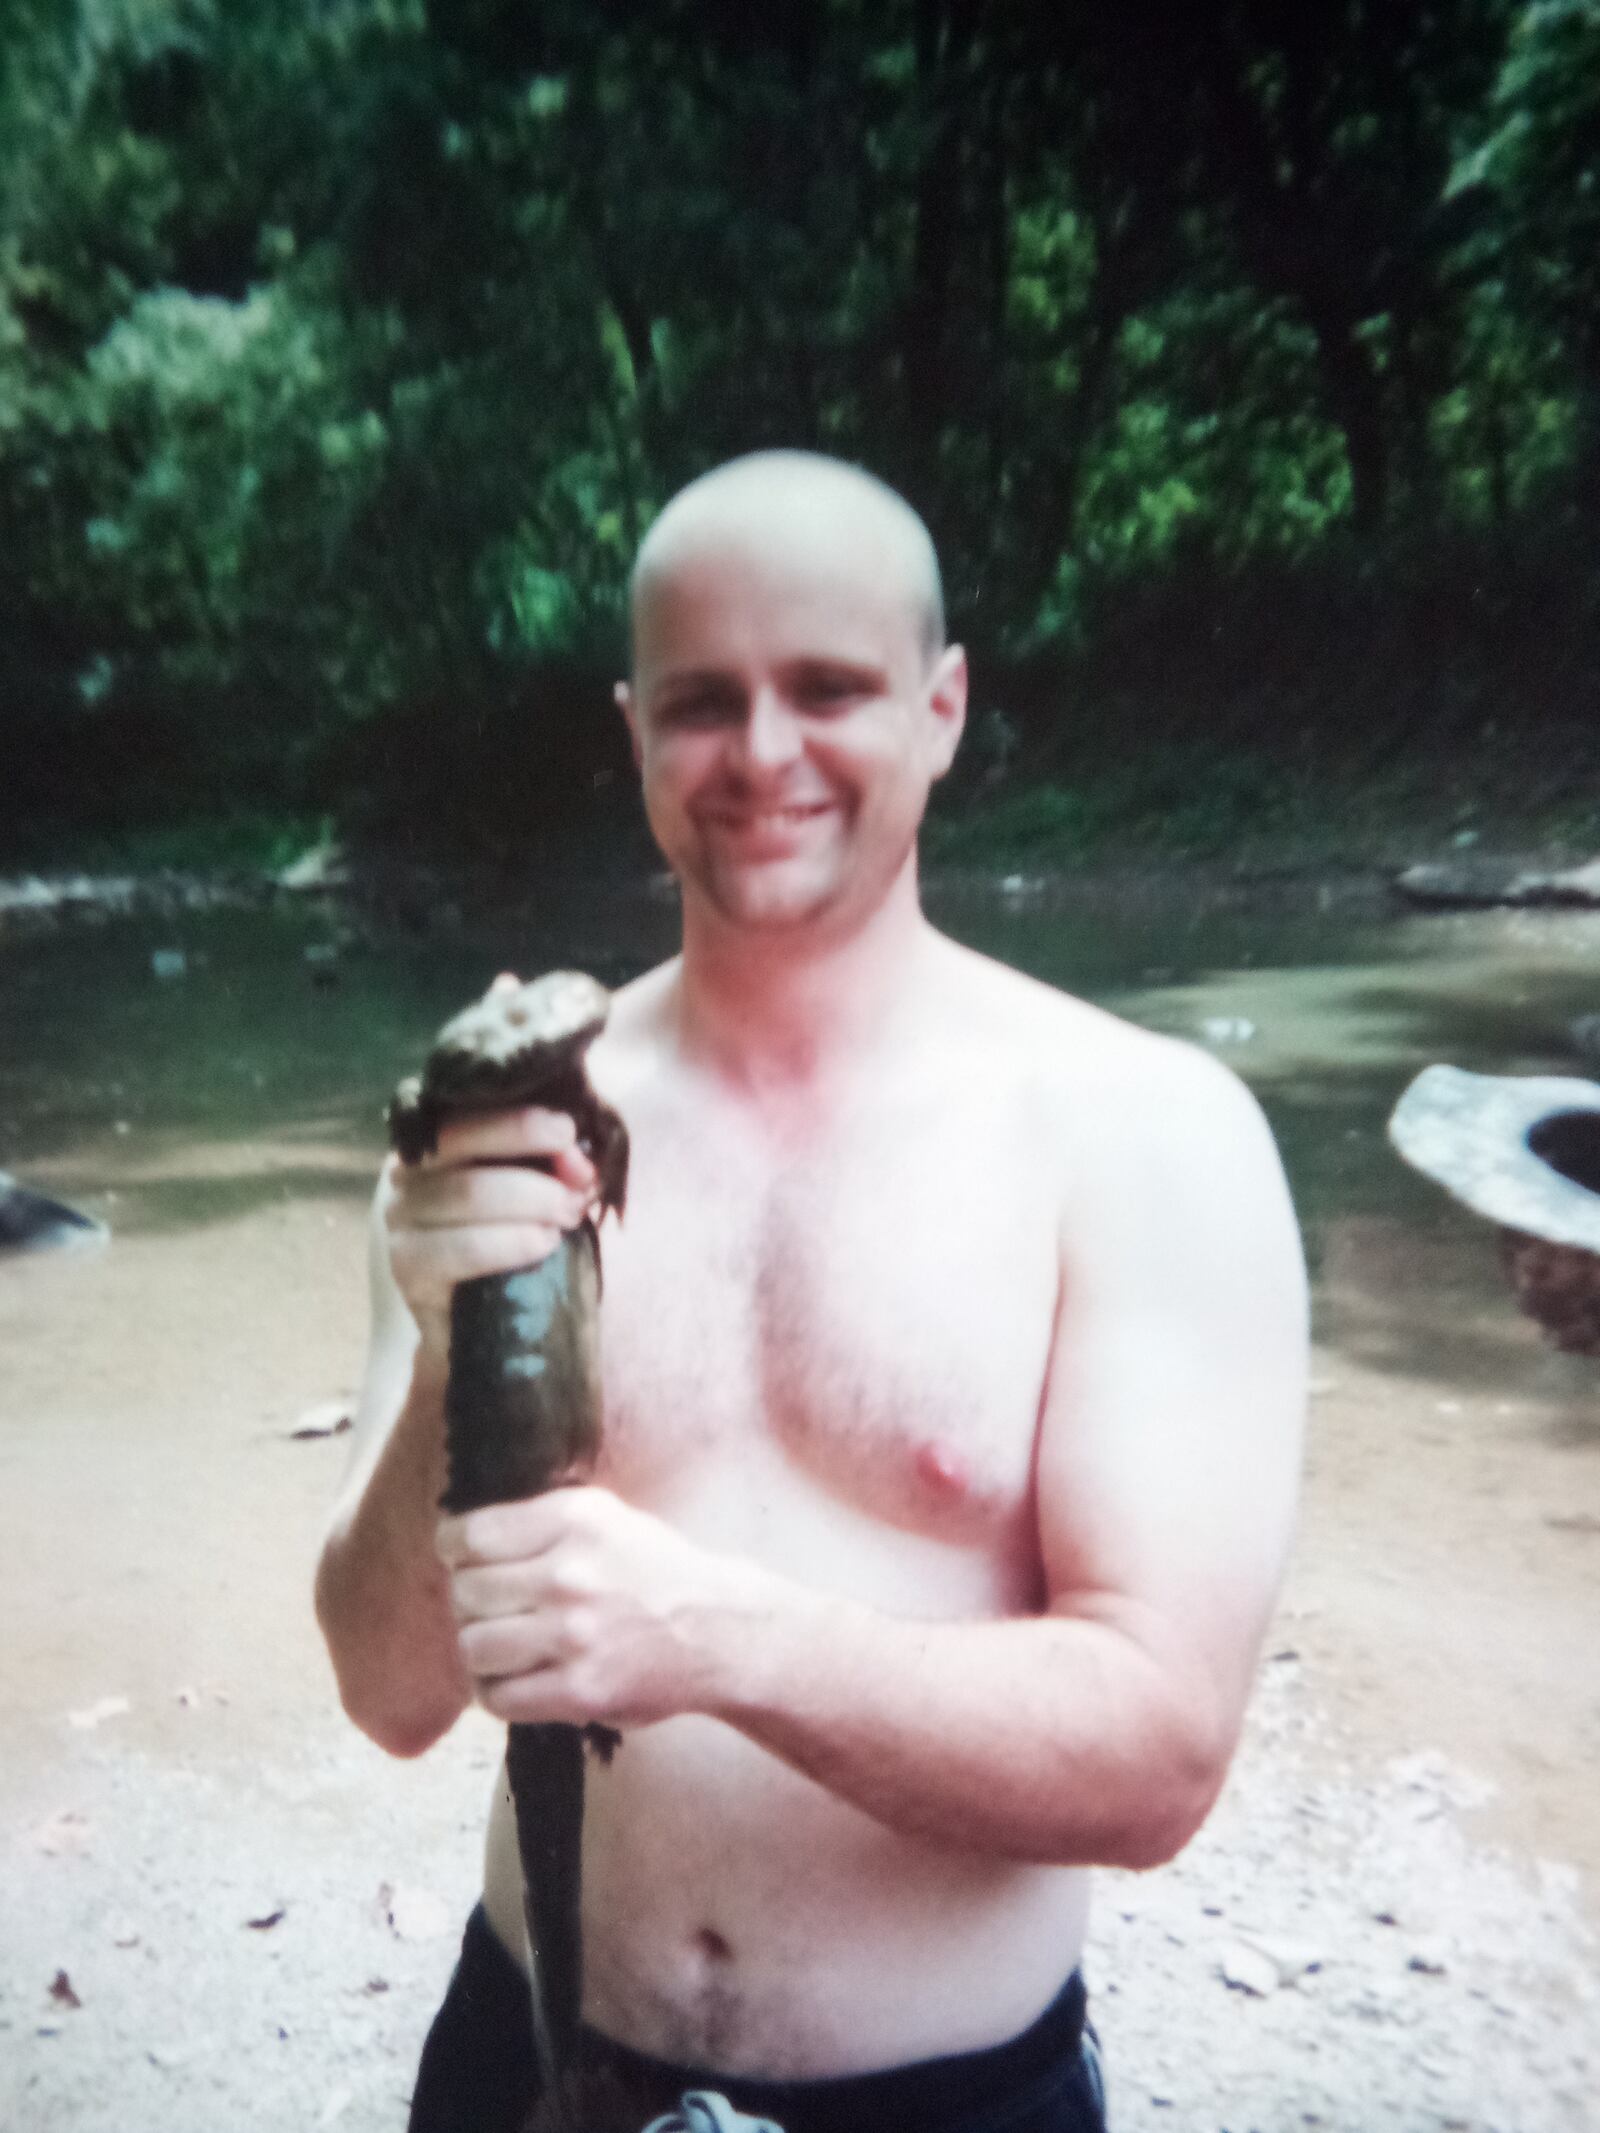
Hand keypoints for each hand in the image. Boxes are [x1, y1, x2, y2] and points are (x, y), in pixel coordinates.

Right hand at [383, 1106, 597, 1362]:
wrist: (498, 1318)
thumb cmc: (523, 1235)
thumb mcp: (543, 1185)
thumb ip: (556, 1158)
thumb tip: (576, 1154)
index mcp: (436, 1137)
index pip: (466, 1112)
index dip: (518, 1120)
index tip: (567, 1131)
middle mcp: (406, 1170)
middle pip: (462, 1145)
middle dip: (530, 1159)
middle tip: (580, 1184)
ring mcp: (400, 1218)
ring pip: (465, 1193)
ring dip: (529, 1201)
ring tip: (568, 1215)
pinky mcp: (407, 1268)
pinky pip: (459, 1247)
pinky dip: (509, 1242)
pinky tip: (544, 1243)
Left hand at [438, 1487, 754, 1730]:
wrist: (717, 1630)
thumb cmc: (653, 1570)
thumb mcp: (606, 1518)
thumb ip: (541, 1519)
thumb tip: (462, 1535)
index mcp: (575, 1521)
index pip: (472, 1534)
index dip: (454, 1549)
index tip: (461, 1558)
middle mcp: (570, 1574)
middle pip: (466, 1592)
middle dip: (470, 1602)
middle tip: (491, 1608)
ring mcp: (573, 1635)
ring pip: (474, 1646)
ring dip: (479, 1650)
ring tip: (500, 1647)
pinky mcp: (579, 1691)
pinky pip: (498, 1697)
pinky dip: (495, 1692)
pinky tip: (515, 1679)